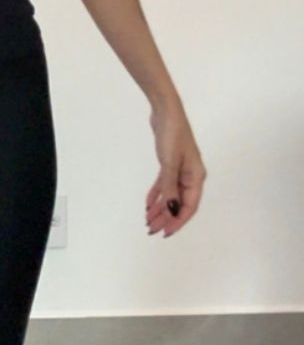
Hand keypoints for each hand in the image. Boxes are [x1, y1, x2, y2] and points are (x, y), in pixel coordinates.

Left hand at [145, 104, 205, 237]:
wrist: (165, 112)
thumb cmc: (172, 135)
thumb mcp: (169, 162)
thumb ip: (169, 187)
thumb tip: (171, 209)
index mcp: (196, 177)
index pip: (189, 206)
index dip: (178, 221)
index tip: (166, 232)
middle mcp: (190, 176)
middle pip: (179, 203)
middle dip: (166, 217)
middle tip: (151, 229)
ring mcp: (180, 170)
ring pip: (170, 195)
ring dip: (159, 208)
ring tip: (147, 220)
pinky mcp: (169, 164)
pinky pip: (164, 184)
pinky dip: (156, 194)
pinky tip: (147, 204)